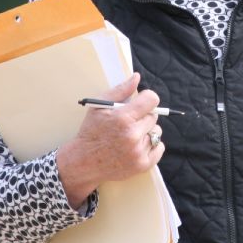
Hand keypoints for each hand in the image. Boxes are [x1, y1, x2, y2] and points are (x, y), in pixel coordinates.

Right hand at [55, 72, 165, 208]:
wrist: (83, 162)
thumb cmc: (91, 132)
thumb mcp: (99, 106)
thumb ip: (120, 90)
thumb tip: (137, 78)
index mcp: (123, 118)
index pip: (151, 100)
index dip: (147, 98)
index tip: (141, 103)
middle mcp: (132, 135)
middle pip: (153, 116)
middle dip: (143, 117)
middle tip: (130, 122)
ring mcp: (138, 152)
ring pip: (157, 132)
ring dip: (147, 131)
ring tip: (131, 136)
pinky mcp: (142, 165)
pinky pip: (159, 147)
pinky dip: (152, 146)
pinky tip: (137, 145)